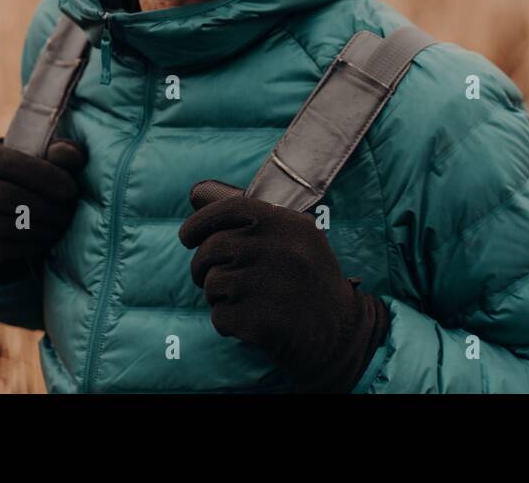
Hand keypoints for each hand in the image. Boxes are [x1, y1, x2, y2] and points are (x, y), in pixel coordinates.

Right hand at [0, 137, 86, 284]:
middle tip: (70, 213)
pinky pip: (2, 251)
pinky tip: (44, 240)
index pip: (14, 165)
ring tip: (61, 226)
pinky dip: (30, 247)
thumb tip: (74, 154)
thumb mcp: (9, 153)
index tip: (72, 190)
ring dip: (44, 230)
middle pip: (12, 199)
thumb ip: (46, 150)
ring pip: (9, 227)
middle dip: (49, 208)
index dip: (49, 178)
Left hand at [178, 180, 389, 392]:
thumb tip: (195, 192)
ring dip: (217, 297)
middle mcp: (281, 249)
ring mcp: (271, 284)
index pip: (231, 208)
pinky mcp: (262, 320)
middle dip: (202, 267)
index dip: (200, 222)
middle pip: (213, 248)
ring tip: (241, 303)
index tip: (186, 237)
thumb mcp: (296, 241)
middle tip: (208, 280)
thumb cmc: (309, 283)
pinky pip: (219, 316)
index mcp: (290, 224)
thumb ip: (252, 220)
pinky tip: (247, 324)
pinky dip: (225, 323)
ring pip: (213, 283)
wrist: (342, 336)